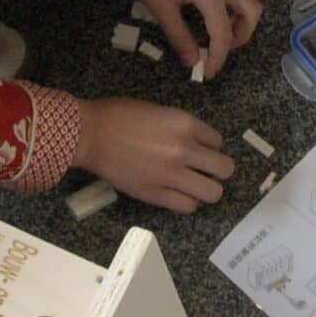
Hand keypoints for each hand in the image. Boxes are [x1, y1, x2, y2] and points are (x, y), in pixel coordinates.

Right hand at [77, 99, 235, 212]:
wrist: (91, 134)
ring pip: (213, 193)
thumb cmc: (118, 116)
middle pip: (225, 169)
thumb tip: (196, 143)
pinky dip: (187, 201)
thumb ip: (181, 127)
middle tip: (206, 170)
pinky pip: (188, 206)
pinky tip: (178, 193)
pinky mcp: (156, 194)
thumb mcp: (159, 110)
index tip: (202, 149)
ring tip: (195, 185)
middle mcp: (184, 150)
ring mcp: (171, 175)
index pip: (219, 142)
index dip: (211, 147)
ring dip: (207, 189)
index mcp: (185, 124)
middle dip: (218, 170)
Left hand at [85, 0, 263, 79]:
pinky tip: (216, 8)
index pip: (223, 34)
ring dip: (245, 15)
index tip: (206, 73)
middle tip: (222, 47)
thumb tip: (192, 62)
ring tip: (223, 27)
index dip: (218, 58)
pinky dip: (239, 0)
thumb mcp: (161, 9)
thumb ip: (180, 37)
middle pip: (253, 11)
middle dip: (243, 35)